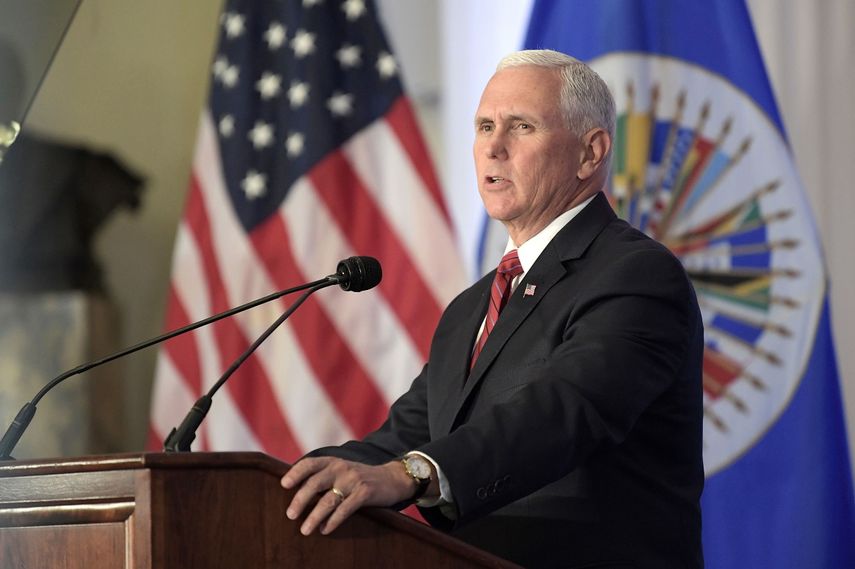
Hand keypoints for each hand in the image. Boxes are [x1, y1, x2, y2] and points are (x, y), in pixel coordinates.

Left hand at [281, 457, 415, 535]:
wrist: (393, 478)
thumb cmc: (362, 477)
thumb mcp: (343, 470)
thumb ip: (325, 476)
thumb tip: (299, 492)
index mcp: (334, 461)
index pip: (310, 463)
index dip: (295, 472)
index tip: (283, 484)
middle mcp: (342, 468)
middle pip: (315, 483)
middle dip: (300, 500)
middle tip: (290, 515)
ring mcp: (353, 480)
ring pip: (328, 500)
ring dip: (314, 517)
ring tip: (305, 530)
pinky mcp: (365, 492)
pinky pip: (345, 509)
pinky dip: (332, 521)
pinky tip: (325, 530)